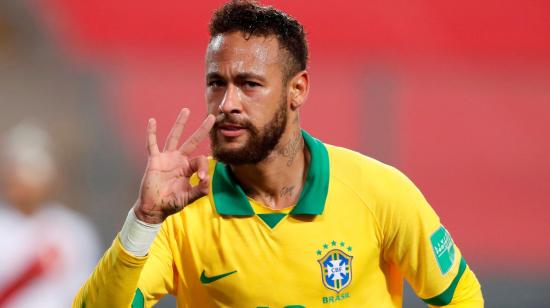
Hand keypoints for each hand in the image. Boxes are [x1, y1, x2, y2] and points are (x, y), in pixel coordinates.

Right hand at [133, 108, 214, 223]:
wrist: (154, 208)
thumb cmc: (171, 203)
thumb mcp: (188, 198)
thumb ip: (200, 190)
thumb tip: (208, 180)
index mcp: (189, 168)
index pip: (200, 160)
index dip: (204, 167)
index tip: (203, 178)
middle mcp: (179, 160)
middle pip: (193, 140)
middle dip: (202, 129)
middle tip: (212, 117)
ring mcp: (167, 158)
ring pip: (174, 137)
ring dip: (180, 124)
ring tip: (186, 110)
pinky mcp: (154, 160)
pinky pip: (152, 144)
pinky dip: (151, 133)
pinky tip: (153, 121)